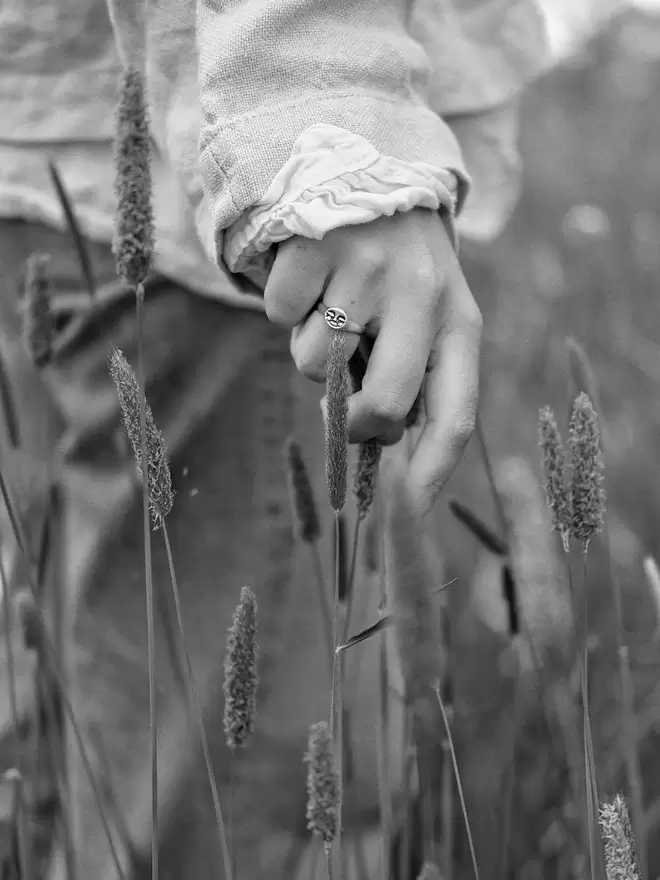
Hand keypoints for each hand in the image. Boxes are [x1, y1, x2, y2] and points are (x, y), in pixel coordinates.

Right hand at [263, 207, 481, 515]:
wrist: (374, 169)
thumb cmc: (402, 269)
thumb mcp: (428, 315)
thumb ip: (411, 374)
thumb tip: (372, 438)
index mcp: (459, 320)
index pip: (455, 413)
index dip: (433, 470)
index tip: (410, 512)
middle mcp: (420, 294)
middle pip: (383, 404)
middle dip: (353, 424)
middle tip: (343, 413)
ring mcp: (366, 268)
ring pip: (315, 362)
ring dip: (311, 351)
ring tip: (333, 306)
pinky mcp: (316, 244)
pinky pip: (279, 314)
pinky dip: (285, 307)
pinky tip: (311, 276)